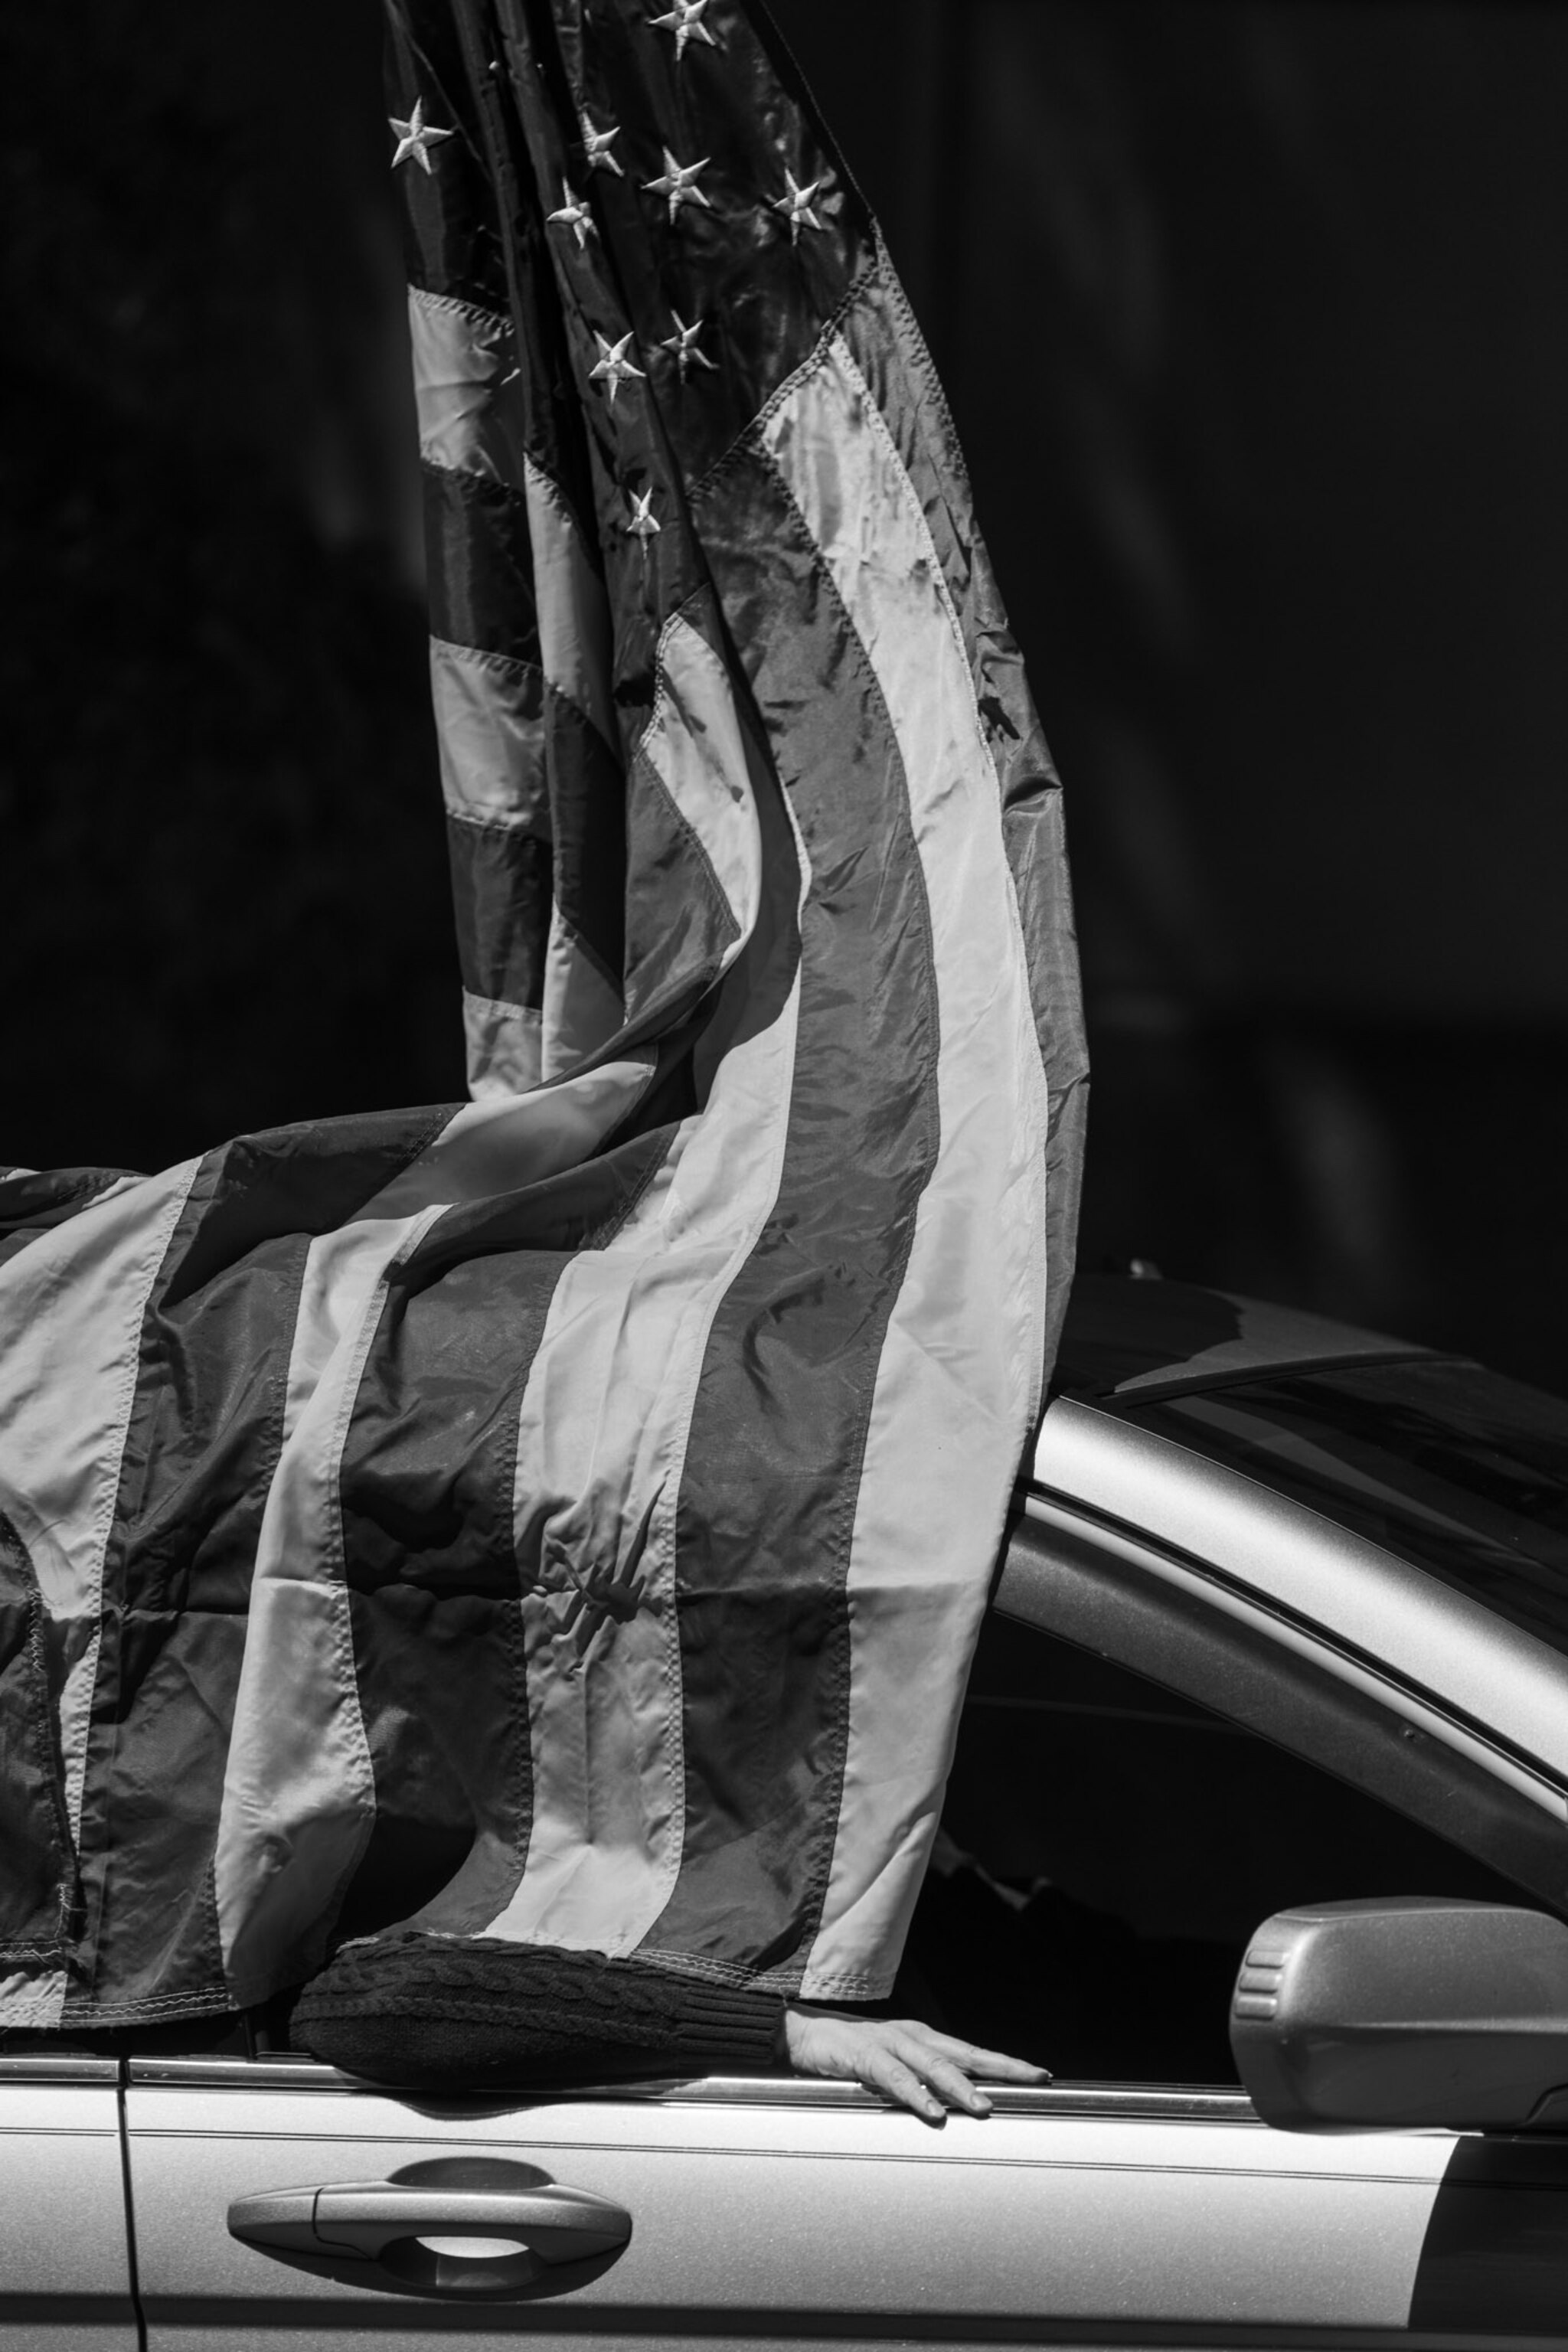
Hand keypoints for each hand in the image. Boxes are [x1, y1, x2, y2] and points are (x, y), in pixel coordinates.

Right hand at [780, 2004, 1049, 2124]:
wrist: (801, 2033)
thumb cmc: (852, 2055)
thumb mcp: (895, 2070)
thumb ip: (922, 2085)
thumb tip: (955, 2111)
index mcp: (924, 2040)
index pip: (973, 2052)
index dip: (1007, 2064)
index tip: (1042, 2075)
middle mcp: (913, 2037)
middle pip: (965, 2053)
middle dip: (1001, 2067)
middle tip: (1034, 2080)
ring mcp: (890, 2043)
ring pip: (933, 2065)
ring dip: (960, 2087)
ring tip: (983, 2107)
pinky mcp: (863, 2055)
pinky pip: (893, 2077)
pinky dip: (914, 2094)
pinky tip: (931, 2111)